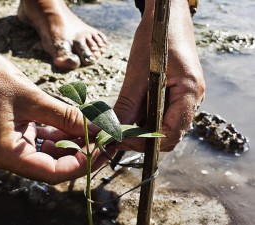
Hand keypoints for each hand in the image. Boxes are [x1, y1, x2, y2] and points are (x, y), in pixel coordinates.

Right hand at [0, 39, 108, 183]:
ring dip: (72, 143)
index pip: (53, 172)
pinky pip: (43, 140)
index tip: (102, 150)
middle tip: (103, 142)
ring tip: (92, 132)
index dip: (81, 164)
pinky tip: (74, 124)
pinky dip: (60, 134)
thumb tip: (97, 129)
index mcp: (7, 154)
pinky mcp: (15, 133)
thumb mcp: (33, 99)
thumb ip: (66, 116)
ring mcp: (12, 145)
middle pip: (53, 165)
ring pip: (50, 152)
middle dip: (80, 154)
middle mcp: (9, 155)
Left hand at [113, 0, 204, 151]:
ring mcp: (186, 96)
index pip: (172, 132)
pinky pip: (164, 114)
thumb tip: (112, 130)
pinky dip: (146, 119)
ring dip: (144, 130)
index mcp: (190, 92)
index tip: (122, 141)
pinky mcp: (177, 92)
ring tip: (121, 128)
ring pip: (166, 125)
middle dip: (144, 140)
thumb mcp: (139, 72)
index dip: (146, 142)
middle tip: (118, 137)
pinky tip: (130, 117)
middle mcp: (193, 98)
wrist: (167, 16)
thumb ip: (128, 104)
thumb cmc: (157, 37)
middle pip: (170, 133)